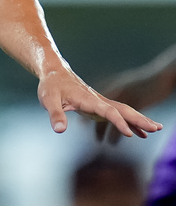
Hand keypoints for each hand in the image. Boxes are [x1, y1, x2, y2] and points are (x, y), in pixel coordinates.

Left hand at [37, 67, 162, 139]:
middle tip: (156, 128)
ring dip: (139, 119)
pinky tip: (139, 132)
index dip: (118, 122)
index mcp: (87, 98)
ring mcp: (100, 102)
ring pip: (123, 110)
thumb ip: (55, 114)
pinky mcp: (99, 105)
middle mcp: (98, 99)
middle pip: (122, 109)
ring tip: (156, 129)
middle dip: (139, 119)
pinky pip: (118, 113)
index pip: (107, 111)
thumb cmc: (51, 85)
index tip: (129, 133)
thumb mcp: (48, 99)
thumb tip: (60, 130)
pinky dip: (130, 121)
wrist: (54, 72)